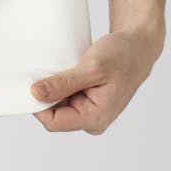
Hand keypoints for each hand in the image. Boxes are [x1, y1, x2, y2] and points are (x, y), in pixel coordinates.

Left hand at [29, 27, 163, 133]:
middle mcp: (92, 120)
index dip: (37, 104)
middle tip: (49, 69)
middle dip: (47, 93)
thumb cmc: (122, 57)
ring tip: (64, 67)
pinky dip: (61, 83)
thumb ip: (64, 83)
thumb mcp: (91, 67)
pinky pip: (65, 96)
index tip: (32, 82)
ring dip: (55, 87)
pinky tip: (67, 70)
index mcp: (94, 118)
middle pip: (53, 114)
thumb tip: (36, 93)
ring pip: (58, 104)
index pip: (52, 121)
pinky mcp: (88, 102)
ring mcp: (90, 112)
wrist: (138, 49)